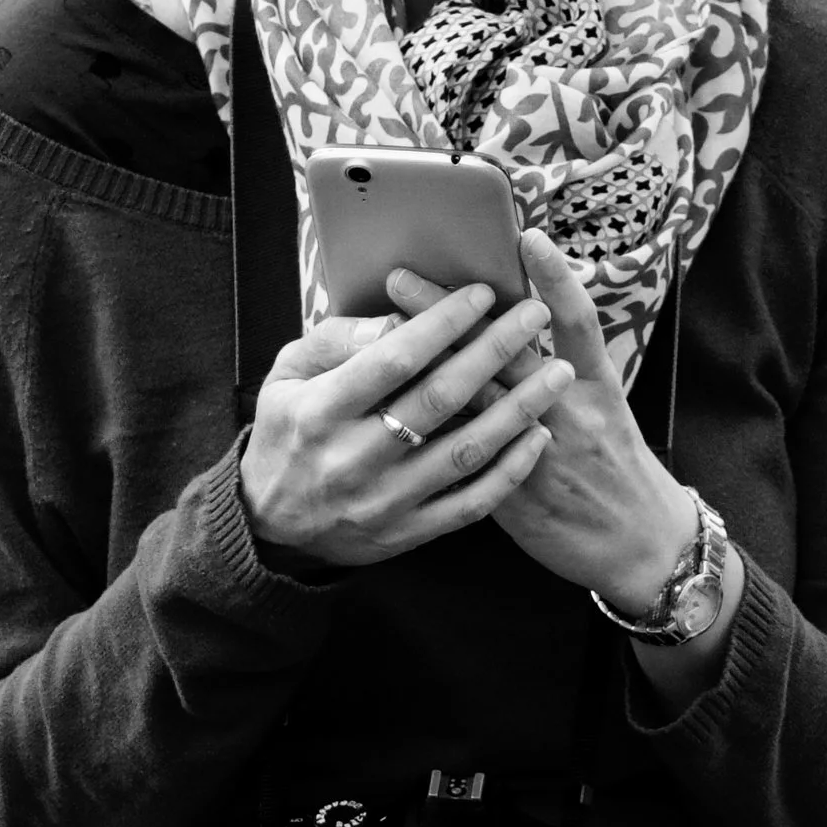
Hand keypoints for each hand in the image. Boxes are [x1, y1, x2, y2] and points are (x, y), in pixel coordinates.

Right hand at [239, 280, 573, 569]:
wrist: (268, 525)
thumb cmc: (286, 432)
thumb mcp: (286, 375)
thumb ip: (336, 342)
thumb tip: (397, 318)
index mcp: (322, 410)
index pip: (394, 359)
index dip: (443, 323)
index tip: (482, 294)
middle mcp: (354, 458)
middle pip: (440, 398)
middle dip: (495, 350)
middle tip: (534, 315)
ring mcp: (385, 500)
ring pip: (466, 450)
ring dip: (519, 409)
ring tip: (558, 373)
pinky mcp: (408, 533)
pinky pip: (471, 504)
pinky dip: (510, 472)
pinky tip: (538, 438)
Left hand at [390, 230, 695, 610]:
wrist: (643, 545)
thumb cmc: (621, 468)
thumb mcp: (609, 408)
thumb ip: (564, 369)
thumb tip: (516, 322)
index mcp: (597, 385)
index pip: (576, 320)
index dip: (554, 277)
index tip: (525, 237)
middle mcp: (570, 411)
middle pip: (505, 349)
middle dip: (450, 312)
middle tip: (401, 276)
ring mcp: (541, 452)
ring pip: (476, 399)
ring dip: (425, 362)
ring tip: (382, 330)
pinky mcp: (515, 494)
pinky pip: (465, 455)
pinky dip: (432, 429)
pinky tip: (391, 408)